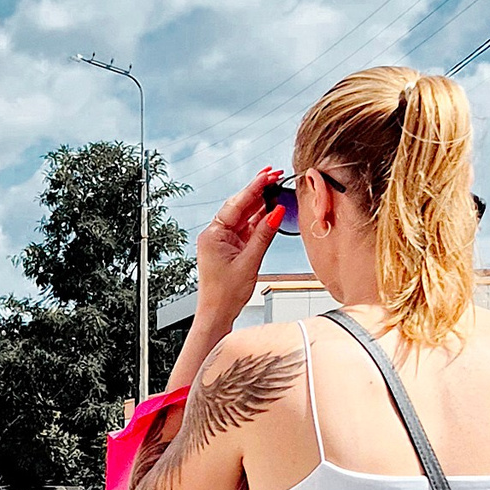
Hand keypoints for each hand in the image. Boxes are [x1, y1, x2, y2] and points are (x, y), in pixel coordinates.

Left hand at [189, 167, 286, 341]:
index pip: (236, 204)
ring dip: (260, 204)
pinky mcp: (230, 248)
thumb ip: (264, 234)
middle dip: (258, 191)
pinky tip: (270, 210)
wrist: (217, 314)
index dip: (254, 188)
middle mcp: (215, 234)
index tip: (268, 175)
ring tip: (275, 188)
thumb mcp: (250, 261)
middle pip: (239, 206)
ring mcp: (223, 241)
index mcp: (213, 234)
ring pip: (244, 216)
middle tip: (274, 175)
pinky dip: (258, 221)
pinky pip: (246, 229)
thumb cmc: (225, 294)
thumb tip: (277, 212)